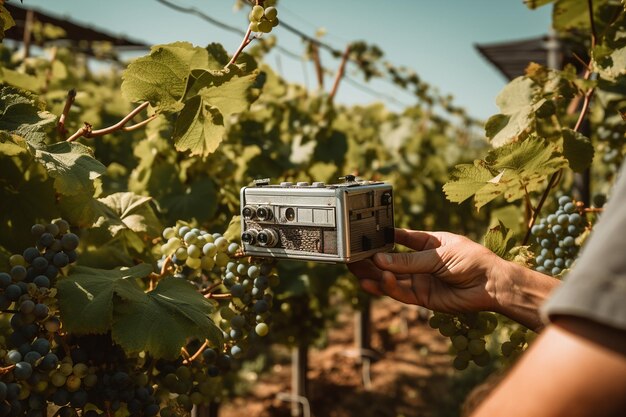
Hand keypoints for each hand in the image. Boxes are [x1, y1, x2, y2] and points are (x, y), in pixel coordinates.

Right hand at [348, 228, 506, 313]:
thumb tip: (379, 260)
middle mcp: (422, 262)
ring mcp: (421, 281)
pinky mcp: (423, 298)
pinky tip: (376, 282)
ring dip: (374, 275)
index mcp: (428, 243)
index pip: (400, 238)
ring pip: (391, 278)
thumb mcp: (438, 255)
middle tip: (352, 257)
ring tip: (356, 270)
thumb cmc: (473, 261)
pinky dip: (387, 288)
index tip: (365, 234)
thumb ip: (408, 261)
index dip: (383, 237)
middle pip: (391, 261)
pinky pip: (400, 293)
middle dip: (371, 260)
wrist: (492, 286)